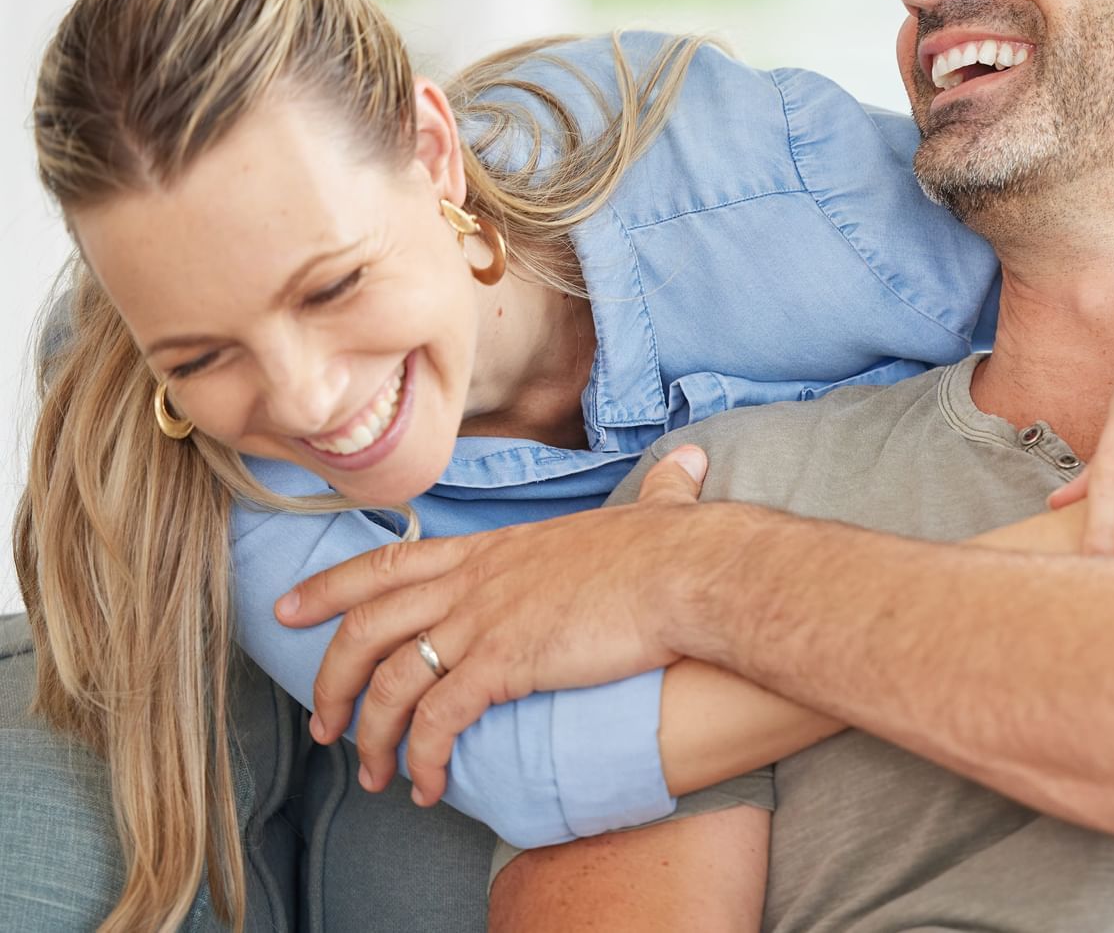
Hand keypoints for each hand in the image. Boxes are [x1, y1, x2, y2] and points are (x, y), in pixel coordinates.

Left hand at [273, 445, 713, 806]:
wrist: (687, 573)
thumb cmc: (676, 547)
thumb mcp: (654, 510)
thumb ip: (662, 492)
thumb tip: (693, 462)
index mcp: (494, 548)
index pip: (389, 562)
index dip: (330, 586)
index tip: (287, 607)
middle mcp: (475, 581)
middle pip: (366, 624)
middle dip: (330, 678)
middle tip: (319, 722)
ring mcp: (485, 619)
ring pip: (391, 679)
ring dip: (370, 734)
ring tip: (373, 774)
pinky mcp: (505, 661)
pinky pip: (439, 720)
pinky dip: (423, 758)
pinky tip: (429, 785)